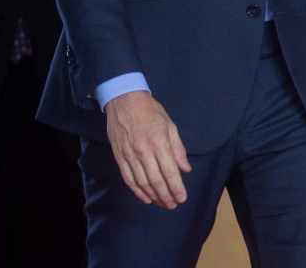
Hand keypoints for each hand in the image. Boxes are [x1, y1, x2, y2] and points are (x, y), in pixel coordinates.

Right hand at [104, 91, 191, 207]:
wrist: (124, 101)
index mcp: (159, 142)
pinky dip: (137, 191)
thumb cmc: (150, 112)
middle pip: (156, 180)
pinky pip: (129, 179)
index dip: (176, 187)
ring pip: (142, 183)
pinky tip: (146, 198)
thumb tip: (185, 169)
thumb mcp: (170, 125)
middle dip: (166, 196)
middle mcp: (144, 151)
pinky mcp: (120, 157)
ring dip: (153, 196)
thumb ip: (178, 148)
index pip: (169, 171)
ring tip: (162, 204)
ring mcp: (130, 155)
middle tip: (173, 205)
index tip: (182, 198)